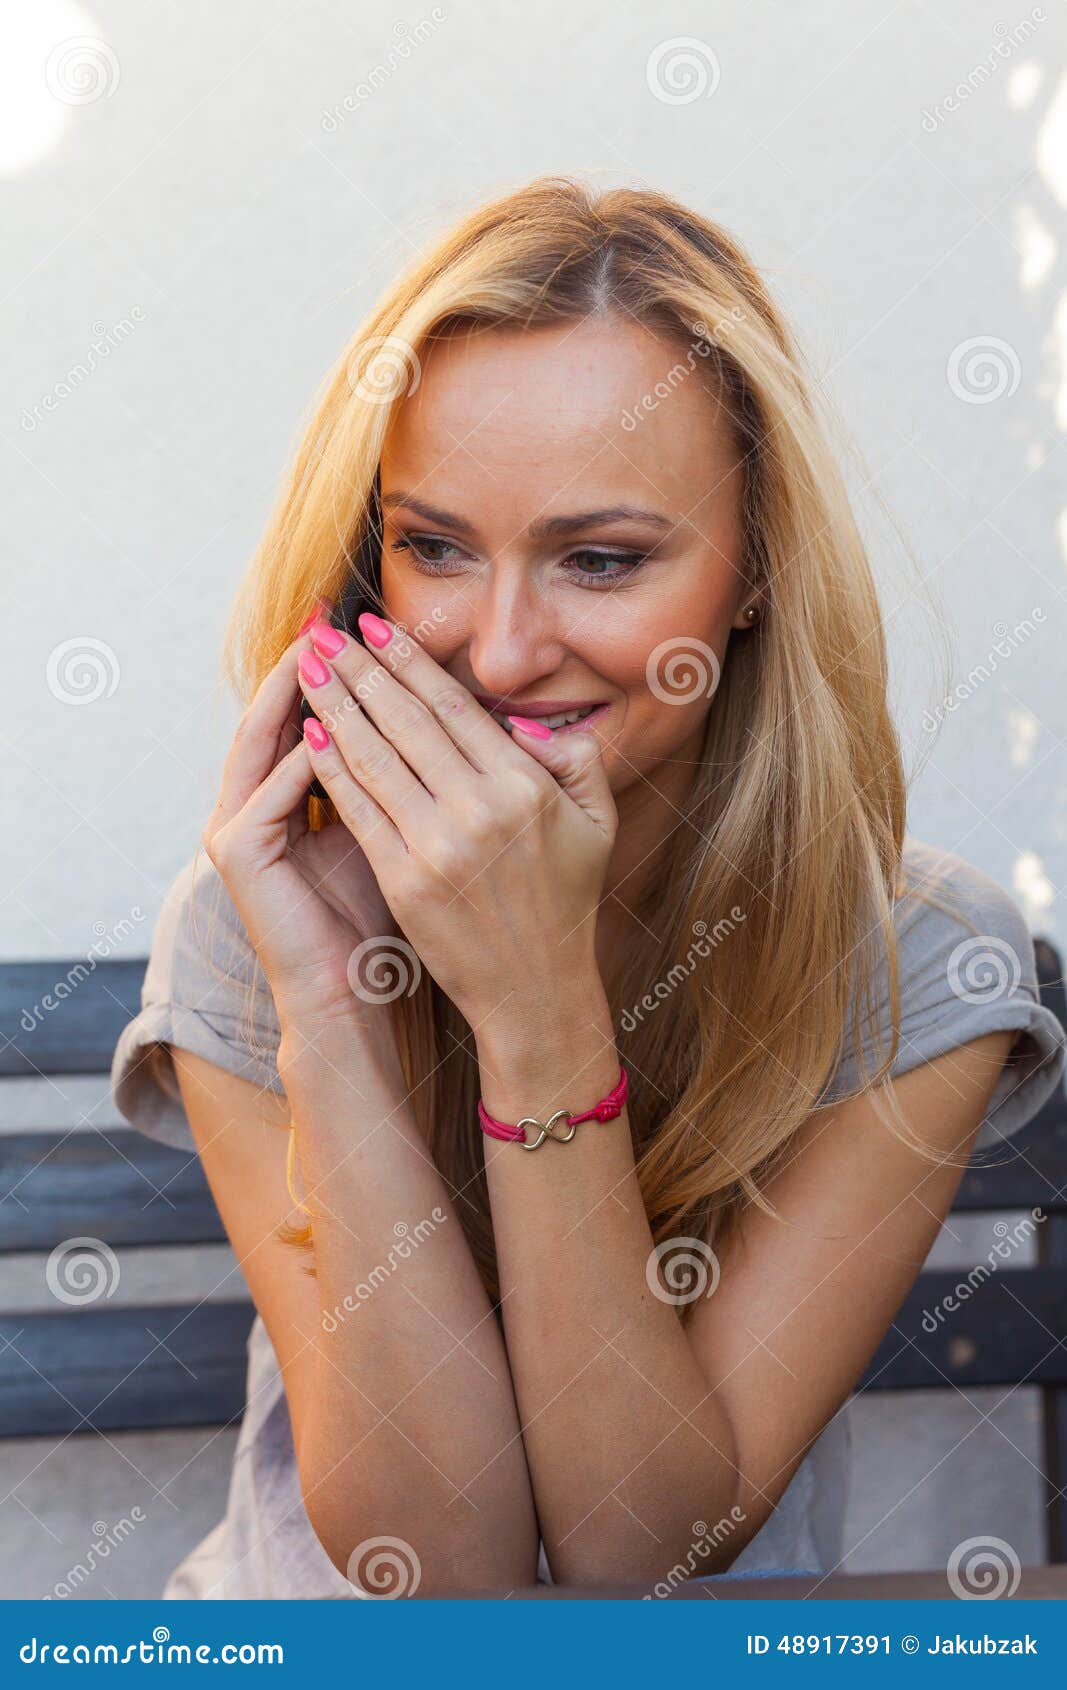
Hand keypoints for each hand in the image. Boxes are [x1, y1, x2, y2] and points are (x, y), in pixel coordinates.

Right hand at [201, 609, 403, 1037]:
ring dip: (298, 694)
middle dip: (320, 664)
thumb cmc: (386, 915)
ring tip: (331, 652)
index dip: (351, 673)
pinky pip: (269, 791)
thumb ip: (417, 779)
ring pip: (266, 739)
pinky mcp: (237, 852)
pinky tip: (332, 730)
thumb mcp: (404, 834)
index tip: (384, 627)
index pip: (319, 711)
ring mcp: (239, 822)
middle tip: (347, 616)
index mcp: (293, 789)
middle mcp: (258, 796)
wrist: (348, 991)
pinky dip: (301, 758)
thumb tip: (471, 722)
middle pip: (284, 711)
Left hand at [296, 615, 617, 1038]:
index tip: (376, 627)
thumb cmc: (566, 901)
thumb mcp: (598, 822)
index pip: (453, 707)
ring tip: (308, 668)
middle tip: (325, 631)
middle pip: (405, 720)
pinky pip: (358, 809)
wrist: (535, 989)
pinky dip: (331, 766)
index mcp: (524, 787)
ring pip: (374, 757)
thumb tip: (521, 721)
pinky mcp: (403, 881)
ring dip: (334, 705)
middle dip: (359, 668)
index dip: (408, 661)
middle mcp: (478, 809)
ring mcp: (436, 846)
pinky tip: (311, 734)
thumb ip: (575, 760)